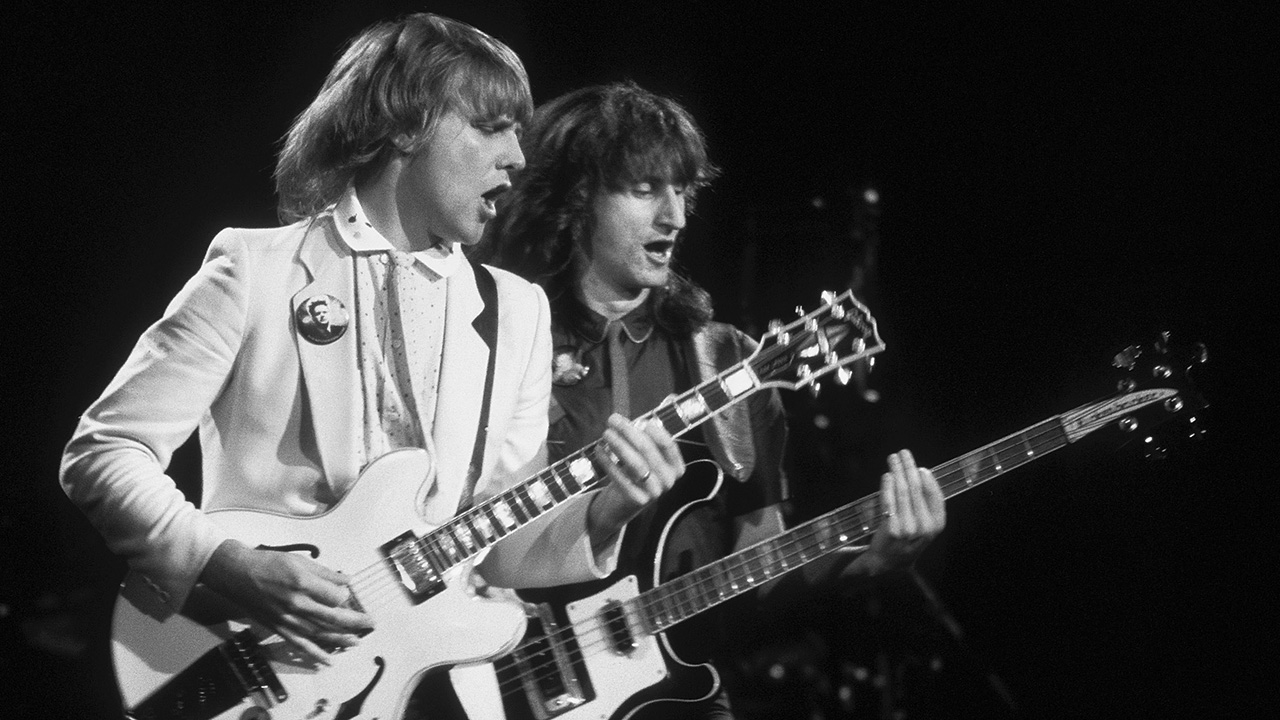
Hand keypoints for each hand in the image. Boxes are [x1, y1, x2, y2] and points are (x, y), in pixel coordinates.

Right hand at [200, 539, 375, 664]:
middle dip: (355, 622)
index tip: (348, 594)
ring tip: (356, 642)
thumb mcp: (300, 561)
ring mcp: (287, 618)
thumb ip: (326, 573)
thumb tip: (348, 580)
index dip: (346, 597)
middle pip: (332, 617)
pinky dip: (316, 654)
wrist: (238, 574)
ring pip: (319, 633)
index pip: (335, 597)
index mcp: (302, 583)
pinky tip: (329, 660)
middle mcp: (296, 603)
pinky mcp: (279, 628)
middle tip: (370, 623)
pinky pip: (300, 644)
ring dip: (340, 639)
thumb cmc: (268, 564)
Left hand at [586, 414, 684, 547]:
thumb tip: (631, 421)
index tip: (642, 421)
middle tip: (613, 420)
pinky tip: (599, 450)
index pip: (669, 446)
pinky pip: (621, 478)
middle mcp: (668, 480)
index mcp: (676, 467)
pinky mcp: (637, 500)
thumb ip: (642, 439)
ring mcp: (654, 492)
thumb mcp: (644, 456)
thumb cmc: (636, 472)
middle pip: (648, 451)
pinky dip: (608, 462)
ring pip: (635, 464)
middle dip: (629, 432)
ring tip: (606, 433)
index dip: (657, 432)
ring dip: (619, 445)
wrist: (625, 503)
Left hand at [850, 449, 945, 575]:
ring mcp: (908, 529)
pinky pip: (889, 502)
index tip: (920, 467)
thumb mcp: (925, 525)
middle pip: (917, 490)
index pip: (936, 496)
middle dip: (909, 467)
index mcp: (937, 525)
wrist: (889, 562)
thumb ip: (927, 504)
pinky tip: (887, 476)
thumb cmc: (908, 538)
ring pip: (903, 493)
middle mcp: (925, 527)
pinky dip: (887, 486)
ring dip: (897, 471)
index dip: (928, 479)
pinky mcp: (891, 529)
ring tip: (893, 458)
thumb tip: (922, 472)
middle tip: (903, 453)